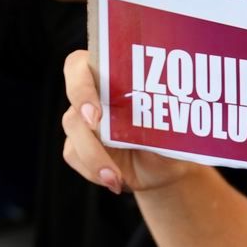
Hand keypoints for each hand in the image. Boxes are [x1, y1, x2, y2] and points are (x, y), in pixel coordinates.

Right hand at [60, 49, 198, 195]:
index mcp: (114, 75)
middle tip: (96, 125)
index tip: (97, 107)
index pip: (83, 65)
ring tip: (115, 175)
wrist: (162, 169)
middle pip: (74, 94)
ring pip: (74, 130)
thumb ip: (165, 116)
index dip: (83, 82)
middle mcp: (94, 94)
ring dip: (93, 154)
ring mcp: (83, 121)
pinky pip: (74, 155)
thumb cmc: (170, 137)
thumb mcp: (172, 126)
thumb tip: (170, 111)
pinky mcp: (77, 147)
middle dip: (83, 109)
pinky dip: (93, 170)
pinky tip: (115, 181)